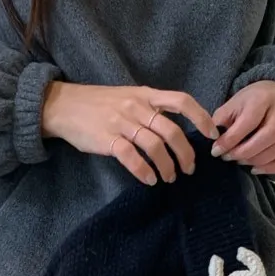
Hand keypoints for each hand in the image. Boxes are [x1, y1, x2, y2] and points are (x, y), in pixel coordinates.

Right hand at [42, 83, 217, 184]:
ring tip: (169, 178)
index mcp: (145, 95)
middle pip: (172, 131)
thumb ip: (149, 109)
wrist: (63, 106)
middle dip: (185, 154)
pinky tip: (149, 180)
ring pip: (155, 146)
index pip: (181, 101)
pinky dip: (144, 171)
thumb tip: (173, 130)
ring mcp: (122, 123)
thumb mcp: (127, 97)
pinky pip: (131, 158)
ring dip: (167, 166)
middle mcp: (137, 107)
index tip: (211, 135)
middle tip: (189, 169)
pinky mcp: (107, 140)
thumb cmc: (97, 104)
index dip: (200, 118)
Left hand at [211, 81, 274, 175]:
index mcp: (263, 97)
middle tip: (230, 158)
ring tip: (241, 163)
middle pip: (270, 135)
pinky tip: (257, 169)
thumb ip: (221, 120)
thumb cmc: (250, 102)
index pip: (249, 121)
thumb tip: (212, 141)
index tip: (216, 151)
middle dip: (246, 151)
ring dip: (260, 160)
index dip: (232, 140)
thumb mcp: (232, 104)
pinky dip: (274, 167)